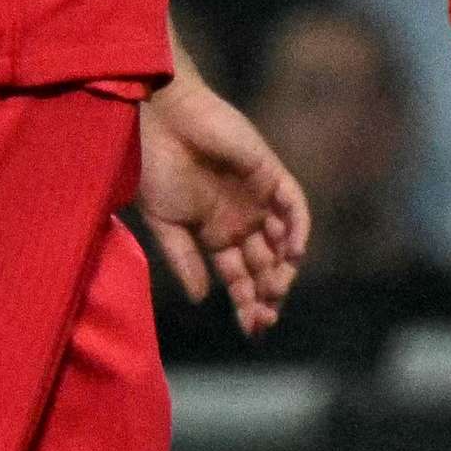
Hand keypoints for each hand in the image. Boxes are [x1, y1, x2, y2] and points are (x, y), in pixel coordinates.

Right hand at [138, 72, 310, 334]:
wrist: (160, 120)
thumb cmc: (153, 167)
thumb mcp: (165, 223)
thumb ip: (185, 260)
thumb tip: (201, 299)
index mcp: (214, 233)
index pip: (239, 277)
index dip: (246, 303)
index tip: (250, 331)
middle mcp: (241, 220)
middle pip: (265, 266)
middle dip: (266, 295)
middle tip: (265, 319)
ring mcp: (258, 199)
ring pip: (283, 243)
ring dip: (283, 270)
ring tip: (275, 293)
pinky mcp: (270, 174)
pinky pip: (294, 207)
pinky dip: (297, 230)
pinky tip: (291, 255)